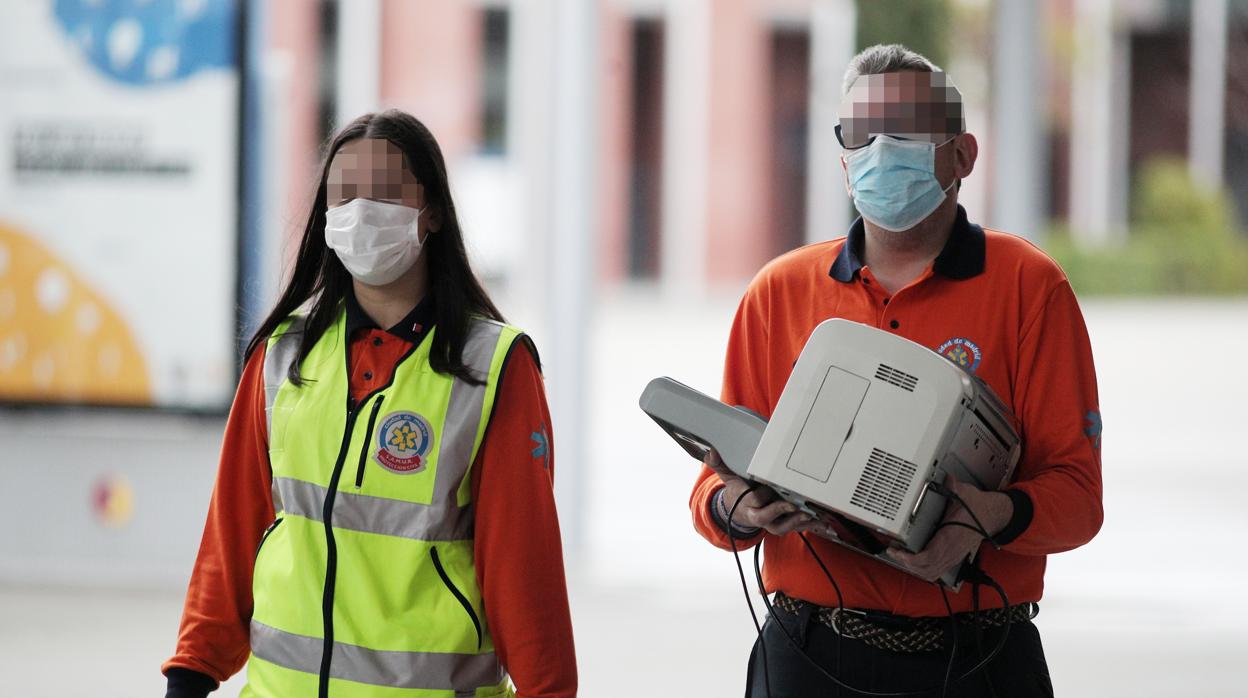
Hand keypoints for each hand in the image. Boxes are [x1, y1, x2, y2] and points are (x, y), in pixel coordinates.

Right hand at [705, 449, 816, 536]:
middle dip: (779, 510)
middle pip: (766, 517)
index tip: (771, 485)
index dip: (762, 494)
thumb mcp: (728, 477)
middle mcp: (757, 516)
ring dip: (796, 522)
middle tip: (793, 504)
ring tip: (810, 515)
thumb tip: (711, 452)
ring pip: (782, 527)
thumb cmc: (738, 490)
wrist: (738, 510)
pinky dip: (807, 526)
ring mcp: (770, 523)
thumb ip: (720, 465)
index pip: (753, 500)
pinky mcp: (782, 525)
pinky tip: (820, 521)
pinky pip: (794, 528)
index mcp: (745, 503)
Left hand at [886, 474, 1012, 582]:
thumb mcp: (965, 494)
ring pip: (931, 573)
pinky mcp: (954, 557)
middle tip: (894, 552)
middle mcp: (951, 551)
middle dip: (907, 563)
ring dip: (915, 569)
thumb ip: (953, 486)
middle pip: (925, 569)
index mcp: (949, 537)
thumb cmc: (979, 508)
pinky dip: (924, 570)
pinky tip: (915, 563)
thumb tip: (947, 478)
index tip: (897, 552)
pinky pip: (937, 571)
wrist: (993, 516)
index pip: (928, 556)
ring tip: (902, 557)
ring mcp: (953, 556)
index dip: (910, 558)